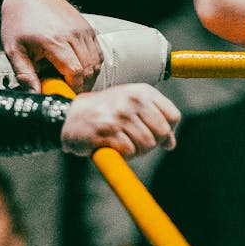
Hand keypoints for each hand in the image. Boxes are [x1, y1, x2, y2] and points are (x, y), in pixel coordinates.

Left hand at [0, 0, 105, 91]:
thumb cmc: (19, 23)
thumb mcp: (14, 51)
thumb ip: (25, 75)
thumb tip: (35, 95)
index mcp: (53, 40)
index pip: (76, 72)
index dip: (74, 88)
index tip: (67, 96)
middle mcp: (72, 34)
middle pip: (90, 69)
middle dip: (83, 85)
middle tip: (69, 92)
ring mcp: (82, 29)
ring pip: (96, 61)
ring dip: (89, 76)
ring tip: (73, 81)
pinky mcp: (87, 27)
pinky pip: (98, 52)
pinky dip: (92, 64)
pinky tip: (79, 68)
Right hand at [63, 84, 181, 156]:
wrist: (71, 116)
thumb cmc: (105, 112)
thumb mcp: (133, 108)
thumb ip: (154, 120)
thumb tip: (171, 144)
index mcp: (142, 92)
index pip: (173, 116)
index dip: (168, 131)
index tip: (154, 133)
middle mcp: (133, 100)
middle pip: (162, 133)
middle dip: (151, 143)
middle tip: (135, 140)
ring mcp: (120, 115)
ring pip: (146, 144)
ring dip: (136, 150)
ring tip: (122, 142)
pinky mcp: (108, 131)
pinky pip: (129, 151)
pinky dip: (123, 154)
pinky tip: (112, 145)